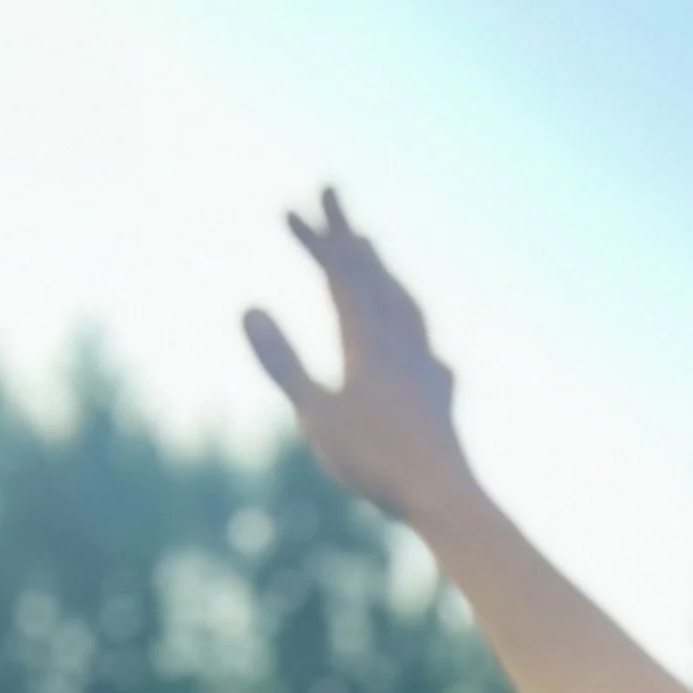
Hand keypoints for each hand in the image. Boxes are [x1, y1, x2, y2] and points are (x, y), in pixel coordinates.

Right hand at [244, 190, 475, 527]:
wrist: (445, 498)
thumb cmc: (375, 463)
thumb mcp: (316, 414)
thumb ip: (283, 362)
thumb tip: (248, 308)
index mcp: (369, 340)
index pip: (341, 274)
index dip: (316, 239)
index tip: (289, 207)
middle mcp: (403, 341)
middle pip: (374, 273)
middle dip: (346, 234)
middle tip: (330, 194)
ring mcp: (426, 364)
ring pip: (405, 301)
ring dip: (383, 269)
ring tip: (373, 251)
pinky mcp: (441, 393)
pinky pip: (424, 341)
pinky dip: (410, 320)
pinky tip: (416, 340)